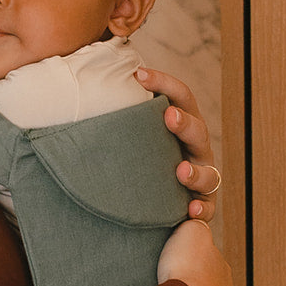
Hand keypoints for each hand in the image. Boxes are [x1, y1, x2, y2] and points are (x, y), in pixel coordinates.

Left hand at [134, 67, 220, 223]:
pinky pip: (206, 210)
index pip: (180, 98)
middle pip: (198, 131)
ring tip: (181, 170)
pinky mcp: (202, 206)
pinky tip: (190, 212)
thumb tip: (77, 91)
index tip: (139, 74)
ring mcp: (202, 178)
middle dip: (185, 123)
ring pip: (208, 174)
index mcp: (182, 125)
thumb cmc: (141, 158)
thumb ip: (119, 116)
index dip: (164, 83)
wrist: (154, 203)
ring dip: (195, 172)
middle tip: (169, 116)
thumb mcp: (134, 135)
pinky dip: (200, 211)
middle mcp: (196, 149)